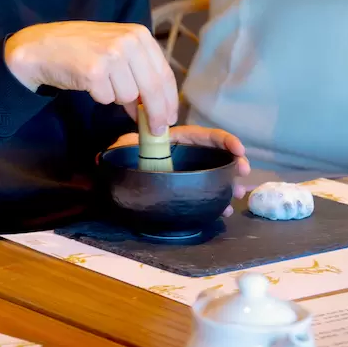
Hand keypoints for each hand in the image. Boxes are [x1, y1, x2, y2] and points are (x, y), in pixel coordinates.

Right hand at [5, 21, 178, 134]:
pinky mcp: (94, 71)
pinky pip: (107, 98)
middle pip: (152, 88)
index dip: (169, 100)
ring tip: (99, 81)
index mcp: (138, 33)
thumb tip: (156, 107)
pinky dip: (98, 96)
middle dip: (155, 114)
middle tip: (155, 131)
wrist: (41, 47)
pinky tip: (87, 81)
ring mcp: (111, 55)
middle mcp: (128, 41)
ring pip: (128, 96)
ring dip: (115, 97)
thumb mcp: (115, 47)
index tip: (169, 118)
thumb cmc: (79, 48)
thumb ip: (138, 69)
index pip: (163, 73)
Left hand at [111, 125, 251, 214]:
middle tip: (243, 176)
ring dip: (230, 184)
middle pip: (218, 156)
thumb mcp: (123, 149)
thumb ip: (119, 148)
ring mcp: (191, 172)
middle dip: (235, 164)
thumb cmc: (125, 156)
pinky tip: (224, 211)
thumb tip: (104, 157)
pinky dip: (218, 201)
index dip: (225, 140)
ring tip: (237, 194)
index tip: (238, 150)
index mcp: (177, 140)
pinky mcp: (190, 189)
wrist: (121, 176)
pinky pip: (208, 192)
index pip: (205, 135)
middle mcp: (188, 155)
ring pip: (217, 175)